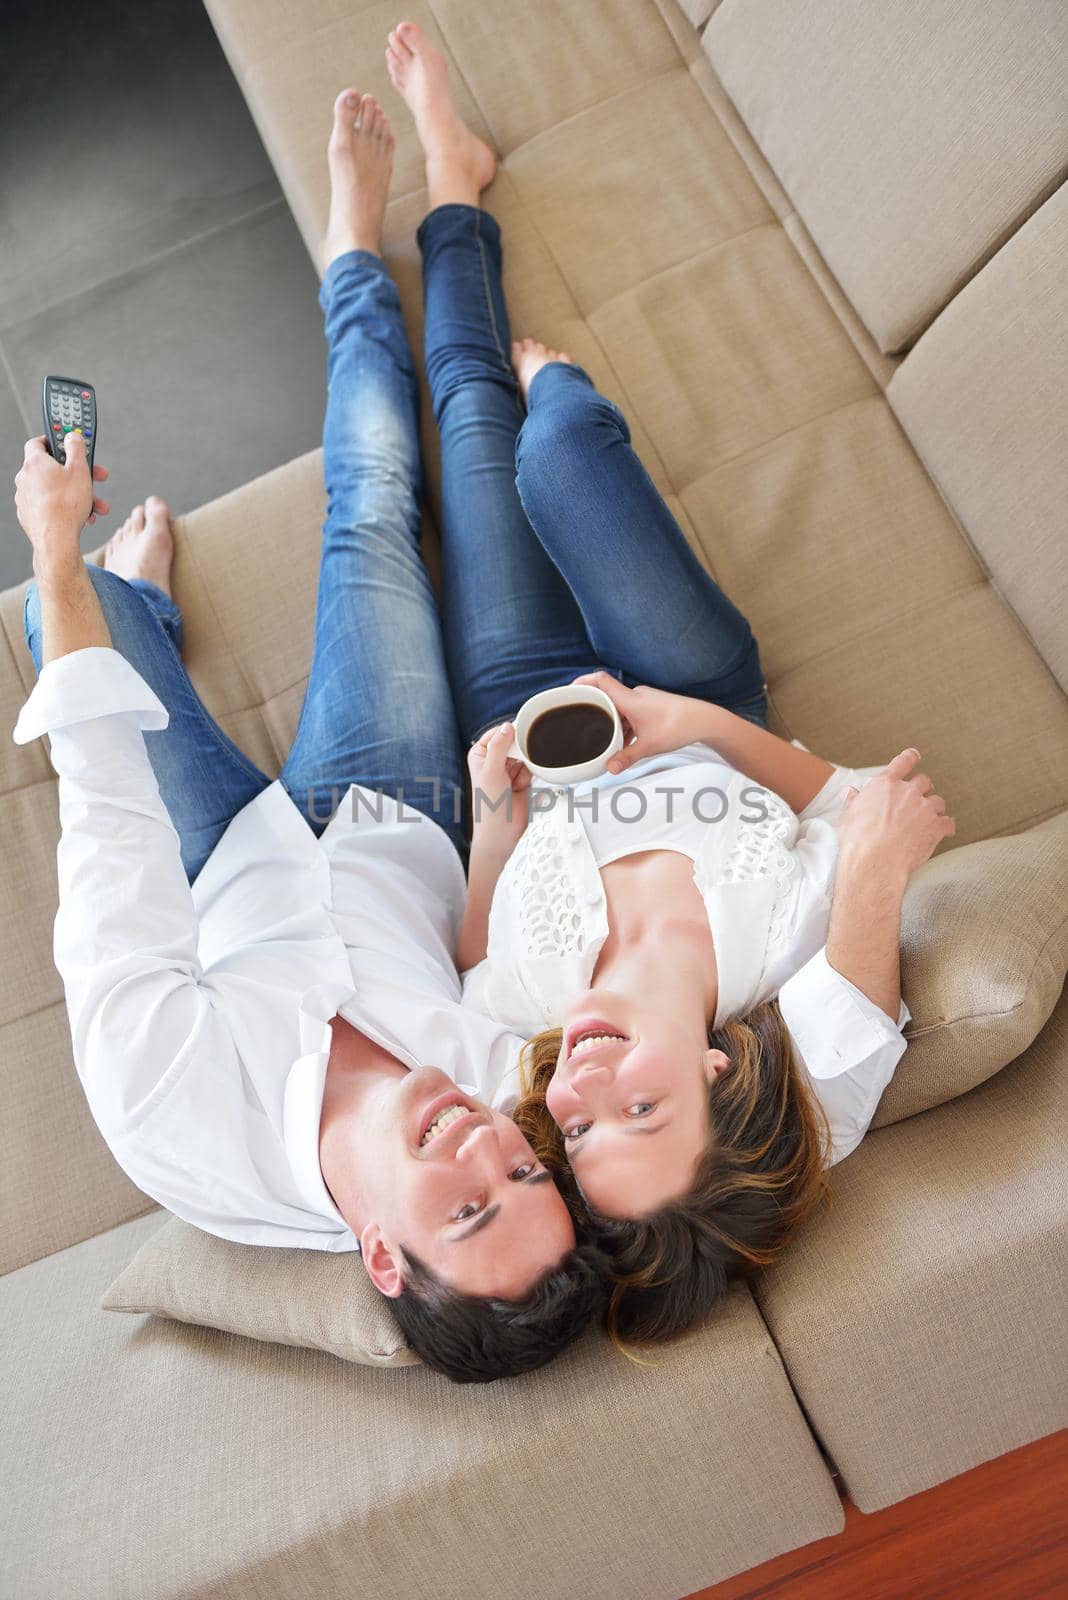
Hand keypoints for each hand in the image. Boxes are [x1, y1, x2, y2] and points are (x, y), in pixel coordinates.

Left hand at [14, 434, 109, 573]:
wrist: (56, 539)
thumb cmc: (66, 506)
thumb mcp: (80, 470)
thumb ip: (77, 448)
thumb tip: (73, 436)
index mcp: (34, 462)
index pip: (39, 442)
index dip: (55, 441)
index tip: (68, 443)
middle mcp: (25, 477)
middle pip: (52, 469)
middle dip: (77, 473)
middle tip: (93, 476)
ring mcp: (25, 497)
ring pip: (54, 489)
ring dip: (76, 494)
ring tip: (95, 505)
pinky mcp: (28, 514)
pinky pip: (49, 505)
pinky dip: (64, 506)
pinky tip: (80, 515)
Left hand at [467, 723, 532, 854]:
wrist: (502, 831)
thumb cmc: (488, 806)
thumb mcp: (491, 771)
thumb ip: (499, 747)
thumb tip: (507, 726)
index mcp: (480, 754)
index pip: (498, 733)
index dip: (510, 732)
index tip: (522, 732)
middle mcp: (494, 760)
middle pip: (514, 742)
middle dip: (521, 750)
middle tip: (522, 758)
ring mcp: (509, 769)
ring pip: (525, 753)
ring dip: (527, 763)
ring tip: (518, 778)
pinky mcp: (523, 778)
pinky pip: (533, 766)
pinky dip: (533, 771)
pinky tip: (524, 783)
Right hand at [571, 671, 713, 773]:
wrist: (705, 720)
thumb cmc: (679, 726)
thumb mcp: (649, 746)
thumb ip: (626, 757)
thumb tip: (609, 768)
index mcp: (630, 699)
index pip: (600, 680)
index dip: (582, 682)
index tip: (568, 691)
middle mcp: (635, 696)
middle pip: (606, 695)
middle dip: (592, 707)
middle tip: (579, 717)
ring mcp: (644, 700)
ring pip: (619, 706)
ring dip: (610, 718)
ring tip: (600, 734)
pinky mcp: (651, 707)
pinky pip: (630, 712)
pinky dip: (623, 723)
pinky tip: (623, 739)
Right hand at [838, 748, 954, 881]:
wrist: (875, 862)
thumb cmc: (858, 840)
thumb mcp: (848, 815)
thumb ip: (853, 800)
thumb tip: (850, 792)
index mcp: (885, 784)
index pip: (903, 762)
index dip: (910, 758)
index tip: (914, 756)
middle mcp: (907, 791)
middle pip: (923, 781)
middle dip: (923, 789)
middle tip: (919, 799)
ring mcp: (924, 808)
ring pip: (938, 801)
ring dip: (935, 809)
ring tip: (929, 818)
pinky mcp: (936, 826)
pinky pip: (949, 823)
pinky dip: (947, 827)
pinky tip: (944, 832)